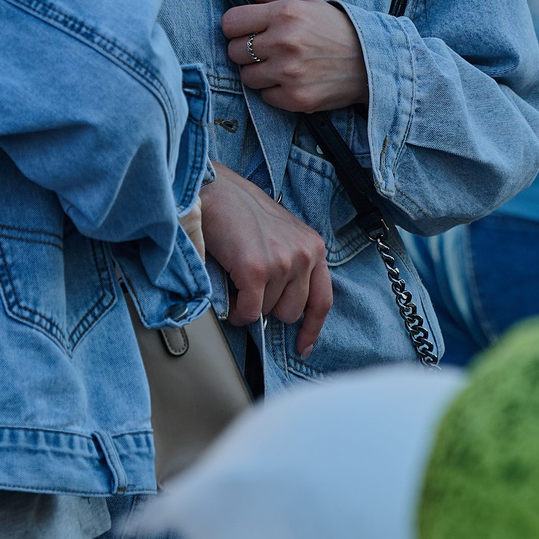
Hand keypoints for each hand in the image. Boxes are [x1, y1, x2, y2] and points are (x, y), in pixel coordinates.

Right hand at [197, 162, 332, 355]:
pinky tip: (229, 295)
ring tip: (238, 278)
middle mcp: (304, 255)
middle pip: (291, 312)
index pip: (323, 299)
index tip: (303, 346)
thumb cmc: (242, 211)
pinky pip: (248, 312)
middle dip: (269, 306)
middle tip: (252, 286)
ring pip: (266, 313)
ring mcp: (281, 263)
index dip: (312, 328)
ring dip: (248, 304)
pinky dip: (236, 311)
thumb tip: (286, 302)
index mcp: (314, 247)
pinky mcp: (256, 270)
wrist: (215, 191)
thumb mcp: (283, 234)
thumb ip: (293, 262)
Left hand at [223, 0, 368, 113]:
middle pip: (233, 51)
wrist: (372, 60)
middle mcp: (285, 42)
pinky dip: (277, 91)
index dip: (238, 27)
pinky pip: (265, 97)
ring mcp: (290, 72)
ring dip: (260, 73)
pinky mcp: (296, 98)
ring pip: (246, 77)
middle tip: (271, 48)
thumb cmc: (334, 27)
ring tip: (285, 64)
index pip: (229, 22)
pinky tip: (295, 80)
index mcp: (285, 13)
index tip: (252, 29)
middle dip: (248, 50)